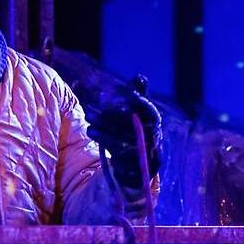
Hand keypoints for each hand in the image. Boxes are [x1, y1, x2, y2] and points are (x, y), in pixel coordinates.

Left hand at [87, 76, 161, 190]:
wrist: (137, 166)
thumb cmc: (136, 133)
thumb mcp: (139, 114)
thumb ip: (139, 96)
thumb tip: (140, 77)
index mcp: (154, 124)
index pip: (151, 113)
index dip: (143, 104)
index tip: (132, 95)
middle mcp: (152, 139)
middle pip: (134, 126)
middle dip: (116, 114)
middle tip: (99, 102)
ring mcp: (142, 152)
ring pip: (123, 138)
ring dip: (104, 126)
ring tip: (88, 116)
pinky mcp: (130, 163)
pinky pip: (117, 151)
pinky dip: (103, 139)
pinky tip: (91, 130)